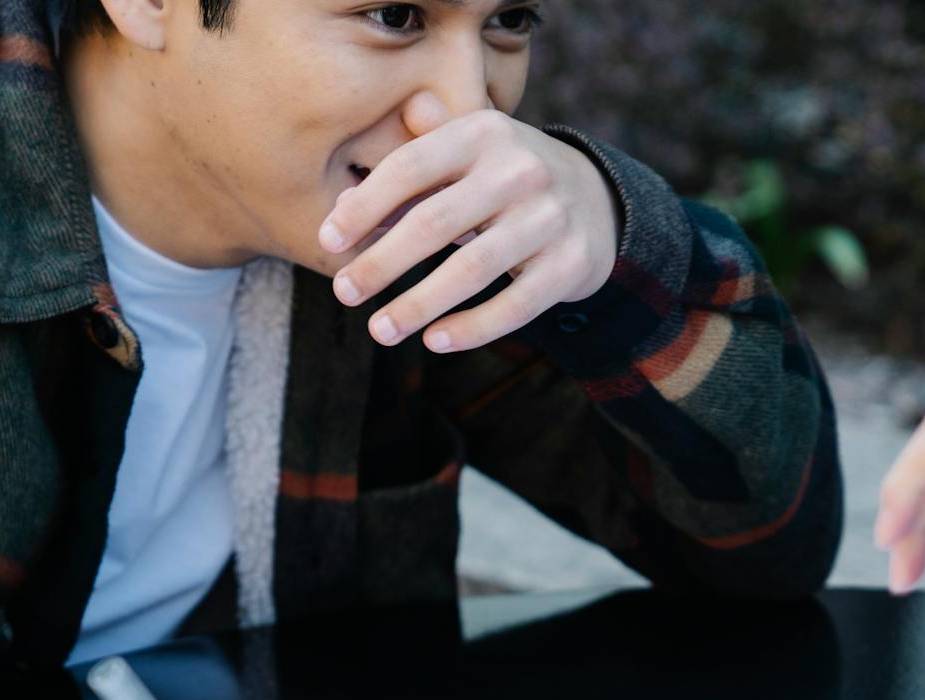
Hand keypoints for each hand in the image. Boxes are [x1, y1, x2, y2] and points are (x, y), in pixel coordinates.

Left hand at [319, 93, 619, 354]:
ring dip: (418, 305)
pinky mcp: (571, 264)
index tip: (327, 242)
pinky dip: (472, 328)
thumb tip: (343, 209)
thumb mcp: (464, 159)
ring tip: (380, 330)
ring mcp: (550, 218)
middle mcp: (520, 170)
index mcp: (483, 133)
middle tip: (344, 293)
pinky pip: (514, 305)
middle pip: (435, 223)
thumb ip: (407, 175)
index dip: (365, 207)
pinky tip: (435, 342)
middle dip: (382, 263)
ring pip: (472, 270)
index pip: (411, 167)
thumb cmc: (504, 182)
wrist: (597, 200)